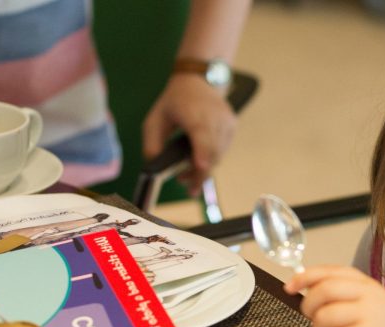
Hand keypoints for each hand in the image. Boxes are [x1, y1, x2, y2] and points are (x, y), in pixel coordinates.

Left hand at [142, 74, 236, 195]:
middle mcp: (216, 117)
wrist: (198, 80)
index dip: (203, 155)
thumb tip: (155, 168)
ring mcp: (227, 121)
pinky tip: (199, 159)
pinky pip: (223, 149)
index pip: (203, 137)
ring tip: (188, 175)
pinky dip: (212, 158)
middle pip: (213, 153)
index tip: (200, 169)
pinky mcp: (232, 126)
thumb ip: (152, 145)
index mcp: (195, 113)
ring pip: (219, 154)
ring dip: (206, 168)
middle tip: (188, 188)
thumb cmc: (174, 101)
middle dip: (200, 174)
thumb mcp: (154, 120)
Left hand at [284, 266, 384, 326]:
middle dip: (309, 307)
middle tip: (315, 322)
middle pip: (324, 290)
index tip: (290, 286)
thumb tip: (305, 289)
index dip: (306, 276)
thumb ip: (341, 297)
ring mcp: (372, 316)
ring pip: (325, 317)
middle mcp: (372, 295)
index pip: (331, 271)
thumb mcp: (365, 309)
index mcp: (368, 285)